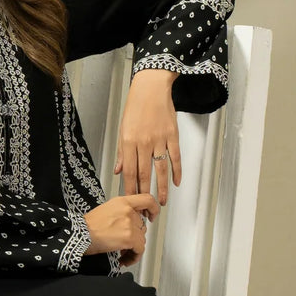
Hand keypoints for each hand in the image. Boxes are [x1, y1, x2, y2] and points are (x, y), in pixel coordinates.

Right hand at [83, 193, 159, 266]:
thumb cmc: (87, 226)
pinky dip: (133, 257)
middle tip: (125, 245)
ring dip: (132, 249)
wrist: (79, 235)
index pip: (147, 199)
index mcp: (122, 202)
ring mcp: (130, 224)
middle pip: (142, 226)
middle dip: (134, 238)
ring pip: (141, 240)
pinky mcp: (129, 237)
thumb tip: (130, 223)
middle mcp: (128, 211)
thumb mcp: (106, 210)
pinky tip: (124, 259)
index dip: (153, 209)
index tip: (151, 216)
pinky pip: (139, 250)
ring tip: (121, 254)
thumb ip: (122, 213)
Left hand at [114, 67, 180, 205]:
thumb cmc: (135, 107)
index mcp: (129, 142)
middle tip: (147, 208)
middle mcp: (143, 142)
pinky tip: (176, 182)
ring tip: (162, 201)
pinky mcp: (172, 135)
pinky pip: (175, 157)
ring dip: (162, 187)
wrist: (151, 88)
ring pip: (161, 169)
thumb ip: (122, 152)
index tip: (132, 201)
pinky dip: (176, 171)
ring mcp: (159, 139)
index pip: (130, 171)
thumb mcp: (122, 128)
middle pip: (144, 174)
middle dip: (145, 193)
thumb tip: (119, 170)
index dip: (131, 188)